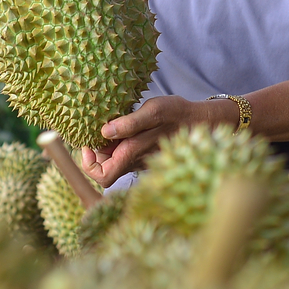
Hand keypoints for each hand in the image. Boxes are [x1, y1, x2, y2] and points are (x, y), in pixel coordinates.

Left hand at [77, 94, 230, 185]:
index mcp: (134, 154)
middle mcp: (135, 162)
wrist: (201, 121)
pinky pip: (123, 154)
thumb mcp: (155, 111)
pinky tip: (121, 126)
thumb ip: (130, 123)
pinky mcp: (144, 153)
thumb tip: (105, 132)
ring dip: (105, 147)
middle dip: (94, 154)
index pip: (102, 177)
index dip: (89, 164)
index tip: (87, 144)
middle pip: (104, 169)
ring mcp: (139, 159)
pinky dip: (115, 143)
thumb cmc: (178, 114)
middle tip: (94, 133)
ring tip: (108, 125)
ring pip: (113, 161)